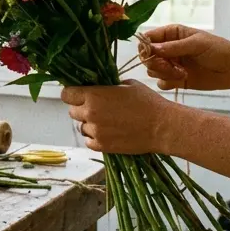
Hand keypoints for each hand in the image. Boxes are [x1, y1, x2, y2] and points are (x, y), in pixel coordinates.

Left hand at [60, 80, 184, 153]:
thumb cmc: (148, 102)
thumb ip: (107, 86)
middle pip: (72, 111)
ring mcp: (95, 131)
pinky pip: (89, 141)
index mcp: (93, 95)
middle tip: (98, 109)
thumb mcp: (127, 84)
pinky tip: (109, 133)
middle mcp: (90, 113)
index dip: (71, 94)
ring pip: (81, 127)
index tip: (78, 95)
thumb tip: (98, 87)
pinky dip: (95, 138)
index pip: (66, 94)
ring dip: (90, 124)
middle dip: (82, 109)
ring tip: (108, 122)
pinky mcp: (102, 146)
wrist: (163, 127)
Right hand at [141, 24, 229, 91]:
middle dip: (156, 63)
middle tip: (170, 66)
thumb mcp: (197, 44)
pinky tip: (183, 79)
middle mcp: (168, 49)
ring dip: (164, 73)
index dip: (146, 46)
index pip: (148, 38)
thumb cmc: (220, 50)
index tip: (152, 54)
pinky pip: (161, 83)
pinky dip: (168, 82)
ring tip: (182, 73)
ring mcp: (171, 64)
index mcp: (171, 34)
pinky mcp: (175, 79)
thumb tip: (152, 49)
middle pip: (147, 56)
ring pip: (152, 70)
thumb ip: (174, 46)